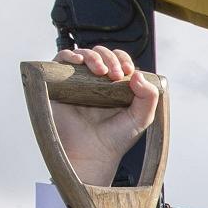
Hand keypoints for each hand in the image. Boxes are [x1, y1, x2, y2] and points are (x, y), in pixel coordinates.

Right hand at [51, 46, 158, 186]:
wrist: (92, 153)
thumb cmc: (116, 138)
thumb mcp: (141, 118)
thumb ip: (149, 97)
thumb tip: (138, 74)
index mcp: (114, 85)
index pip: (118, 61)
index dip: (123, 60)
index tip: (128, 71)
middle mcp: (94, 81)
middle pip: (101, 54)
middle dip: (110, 58)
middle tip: (115, 74)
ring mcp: (76, 82)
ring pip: (82, 54)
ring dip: (93, 56)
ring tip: (101, 70)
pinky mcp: (58, 85)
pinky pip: (60, 61)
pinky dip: (69, 56)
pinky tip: (79, 62)